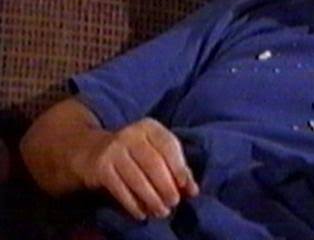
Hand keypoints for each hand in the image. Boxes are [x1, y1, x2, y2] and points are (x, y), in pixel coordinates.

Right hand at [72, 117, 198, 220]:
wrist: (92, 150)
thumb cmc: (135, 153)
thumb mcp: (156, 152)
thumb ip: (176, 168)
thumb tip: (193, 190)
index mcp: (150, 127)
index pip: (169, 146)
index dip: (179, 167)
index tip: (186, 187)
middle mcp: (131, 134)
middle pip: (153, 163)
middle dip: (166, 186)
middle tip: (173, 203)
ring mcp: (114, 149)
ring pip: (137, 178)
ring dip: (151, 198)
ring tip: (161, 211)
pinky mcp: (101, 166)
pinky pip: (120, 188)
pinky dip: (133, 203)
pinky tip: (142, 213)